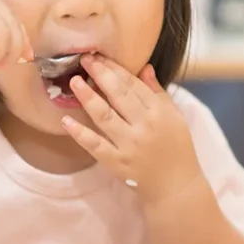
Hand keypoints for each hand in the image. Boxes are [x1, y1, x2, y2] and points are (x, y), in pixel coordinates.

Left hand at [61, 54, 201, 201]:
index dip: (115, 68)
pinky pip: (95, 145)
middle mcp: (144, 126)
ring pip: (105, 117)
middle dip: (100, 75)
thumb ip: (157, 92)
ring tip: (75, 82)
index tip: (100, 56)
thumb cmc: (176, 148)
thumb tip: (144, 67)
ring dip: (88, 98)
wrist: (176, 187)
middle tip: (84, 59)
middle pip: (119, 95)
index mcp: (159, 112)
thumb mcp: (174, 117)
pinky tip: (66, 121)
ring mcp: (129, 145)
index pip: (134, 84)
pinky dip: (80, 133)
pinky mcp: (117, 163)